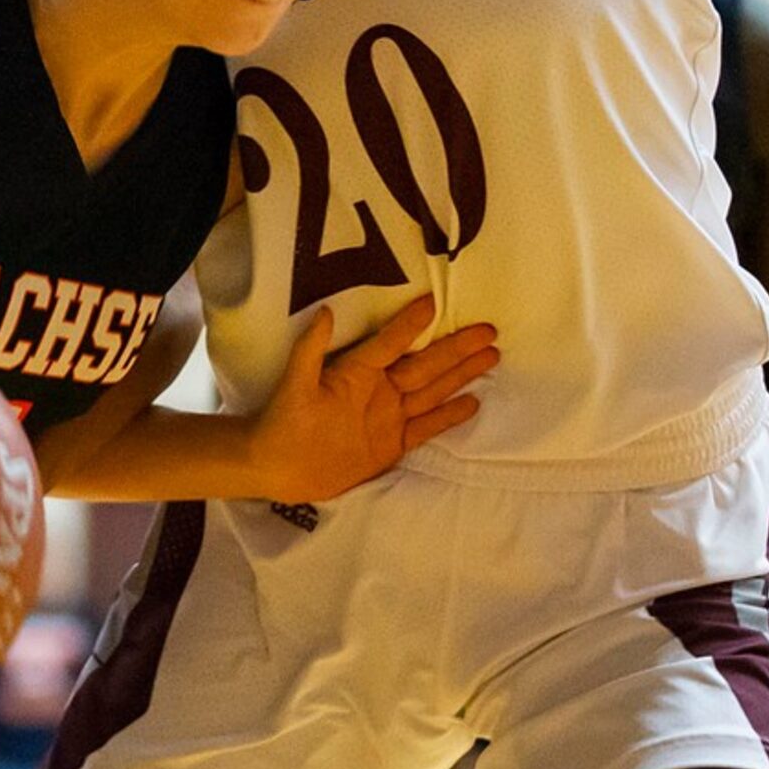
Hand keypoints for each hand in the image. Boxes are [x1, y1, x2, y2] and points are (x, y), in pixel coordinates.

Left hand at [250, 297, 496, 504]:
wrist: (276, 467)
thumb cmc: (281, 421)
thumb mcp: (295, 384)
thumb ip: (310, 349)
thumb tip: (325, 310)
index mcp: (357, 371)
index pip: (391, 341)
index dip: (412, 323)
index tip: (436, 301)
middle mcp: (378, 389)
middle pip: (425, 364)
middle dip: (456, 347)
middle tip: (488, 330)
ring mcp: (388, 416)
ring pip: (433, 390)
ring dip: (462, 374)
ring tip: (491, 356)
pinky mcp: (392, 444)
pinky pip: (427, 427)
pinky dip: (450, 415)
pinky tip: (473, 401)